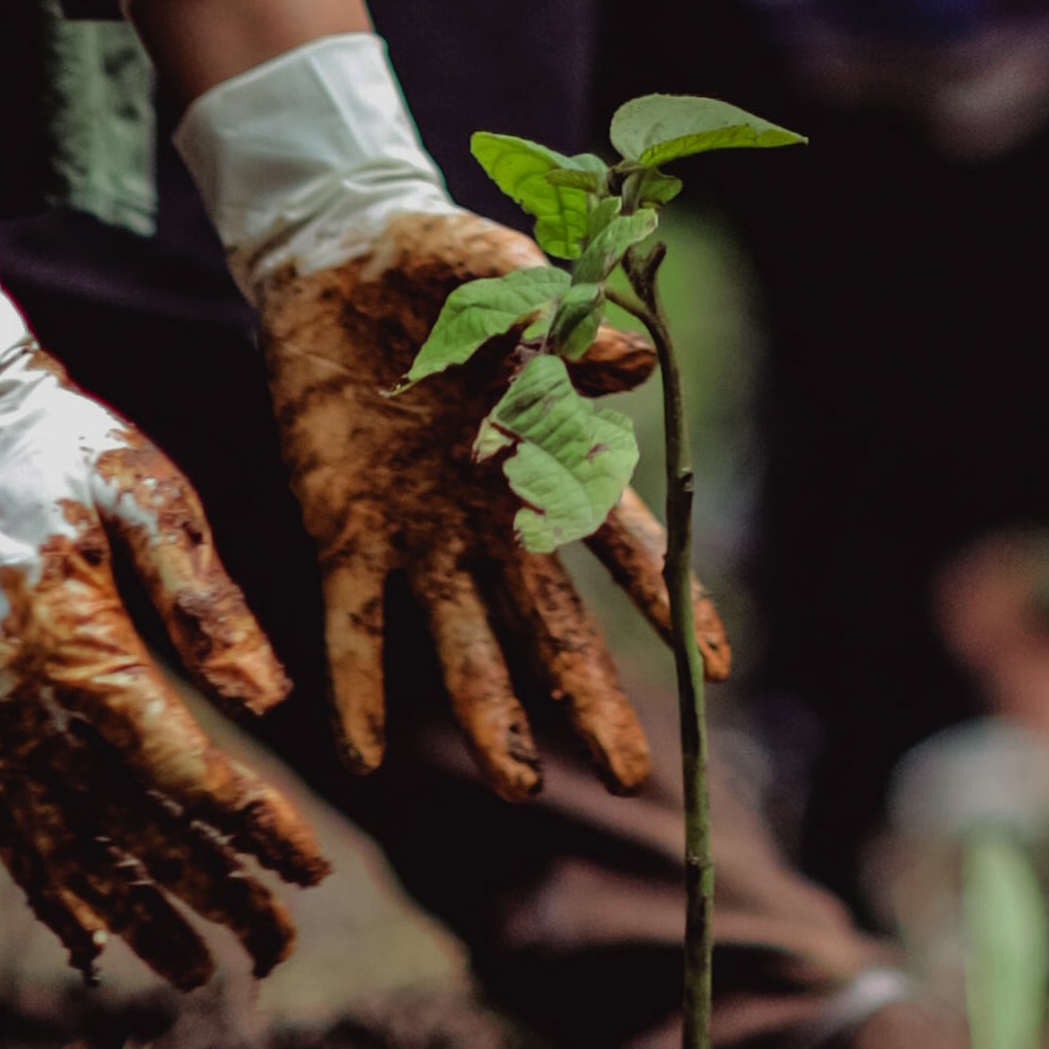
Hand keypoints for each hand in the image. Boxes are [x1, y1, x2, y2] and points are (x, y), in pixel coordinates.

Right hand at [0, 216, 329, 984]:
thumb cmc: (66, 448)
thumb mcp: (152, 498)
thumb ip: (209, 605)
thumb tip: (270, 703)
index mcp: (76, 648)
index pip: (179, 766)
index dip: (250, 825)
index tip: (312, 866)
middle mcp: (20, 701)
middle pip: (127, 826)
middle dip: (207, 892)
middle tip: (277, 948)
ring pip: (62, 844)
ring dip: (131, 913)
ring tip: (196, 970)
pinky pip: (7, 821)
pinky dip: (49, 886)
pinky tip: (89, 932)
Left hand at [180, 36, 722, 799]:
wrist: (335, 259)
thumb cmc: (440, 265)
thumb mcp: (496, 276)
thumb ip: (554, 321)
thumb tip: (632, 364)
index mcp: (548, 457)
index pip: (622, 544)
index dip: (666, 604)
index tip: (712, 674)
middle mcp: (494, 517)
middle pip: (552, 625)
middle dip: (590, 699)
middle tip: (629, 777)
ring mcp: (420, 535)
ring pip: (463, 644)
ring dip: (490, 715)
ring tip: (518, 790)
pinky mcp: (343, 534)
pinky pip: (354, 624)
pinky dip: (360, 688)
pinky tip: (365, 758)